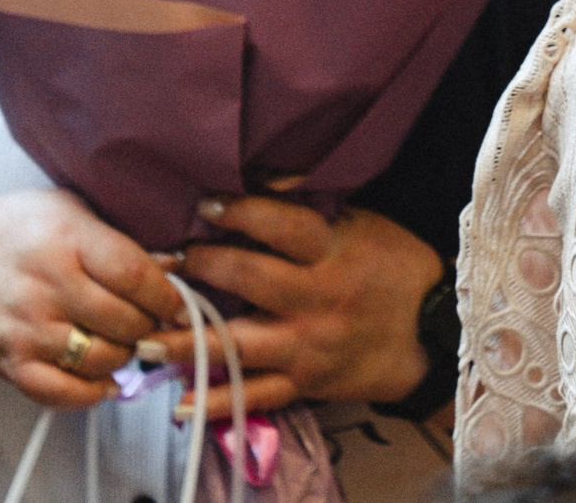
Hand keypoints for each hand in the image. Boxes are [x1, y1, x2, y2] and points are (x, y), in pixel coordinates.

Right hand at [0, 189, 186, 410]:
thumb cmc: (14, 229)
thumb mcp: (70, 210)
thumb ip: (119, 237)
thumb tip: (175, 264)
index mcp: (67, 240)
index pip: (134, 275)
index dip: (166, 295)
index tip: (178, 303)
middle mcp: (47, 285)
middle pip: (124, 322)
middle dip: (149, 326)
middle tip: (151, 321)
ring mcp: (27, 327)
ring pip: (101, 360)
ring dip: (124, 356)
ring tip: (123, 341)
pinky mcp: (10, 361)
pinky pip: (62, 393)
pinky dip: (91, 393)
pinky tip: (102, 378)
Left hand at [165, 196, 442, 415]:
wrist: (433, 331)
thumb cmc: (392, 266)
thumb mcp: (362, 223)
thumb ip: (311, 205)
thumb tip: (261, 174)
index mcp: (333, 253)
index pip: (283, 228)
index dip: (241, 213)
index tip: (203, 204)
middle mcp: (317, 299)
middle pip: (250, 280)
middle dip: (200, 268)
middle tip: (156, 263)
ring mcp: (308, 345)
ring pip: (240, 344)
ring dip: (188, 342)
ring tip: (142, 339)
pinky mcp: (305, 382)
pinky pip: (255, 394)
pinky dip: (215, 401)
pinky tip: (177, 402)